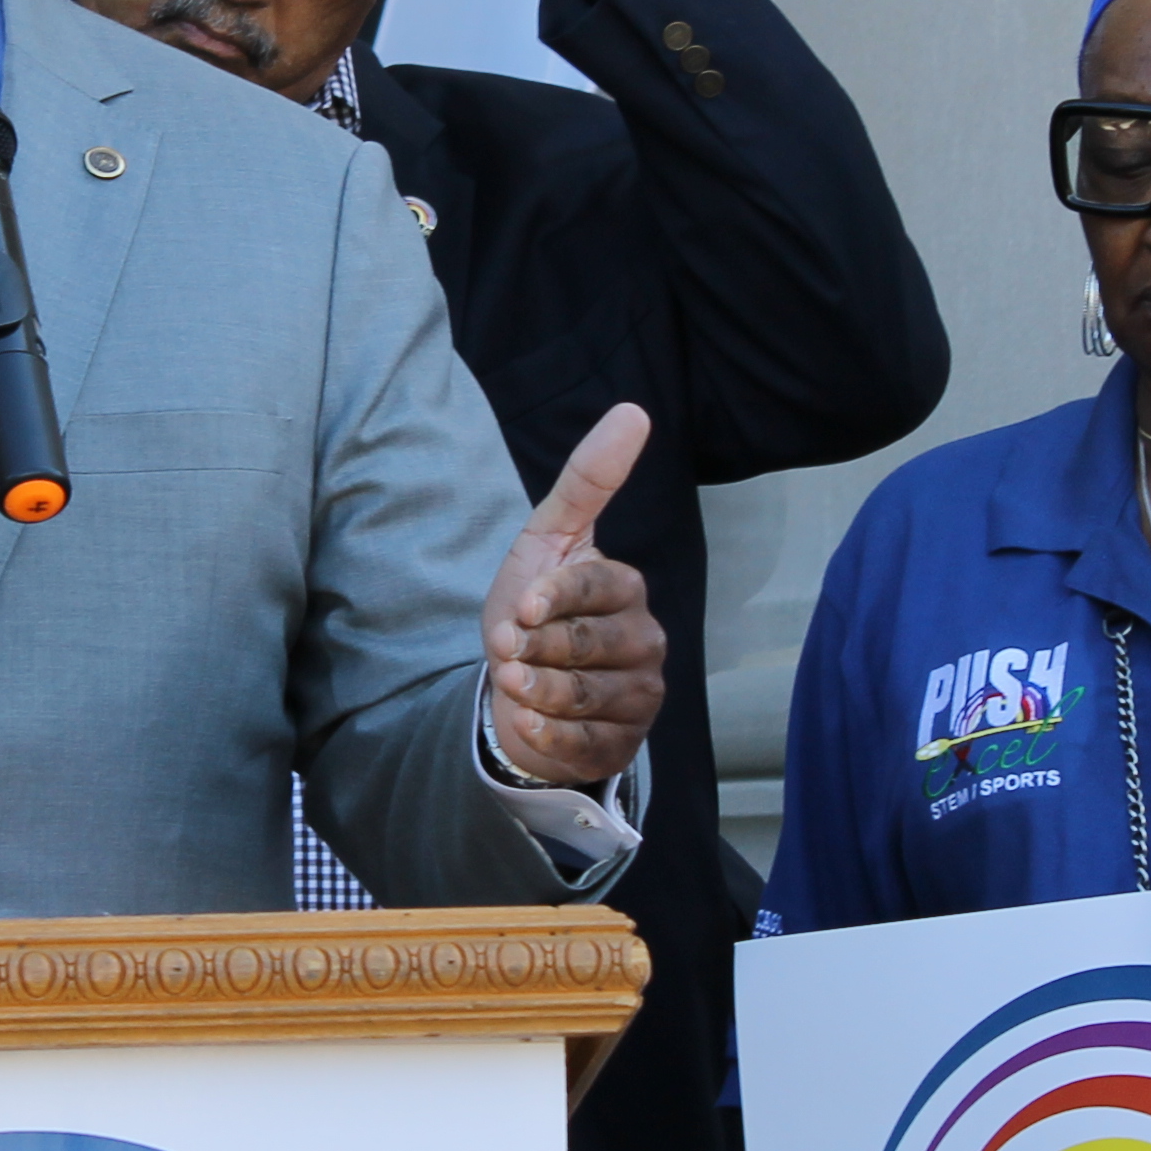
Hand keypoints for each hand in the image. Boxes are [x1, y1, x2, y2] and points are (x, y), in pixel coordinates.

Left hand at [485, 403, 664, 785]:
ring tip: (511, 683)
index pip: (597, 586)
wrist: (518, 689)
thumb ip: (587, 479)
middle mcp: (645, 640)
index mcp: (627, 588)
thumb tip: (635, 409)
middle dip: (537, 647)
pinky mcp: (623, 742)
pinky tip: (526, 722)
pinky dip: (547, 733)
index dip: (553, 597)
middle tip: (505, 650)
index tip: (519, 607)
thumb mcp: (545, 539)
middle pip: (592, 643)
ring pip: (590, 695)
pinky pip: (589, 742)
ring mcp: (640, 695)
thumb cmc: (532, 609)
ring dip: (537, 691)